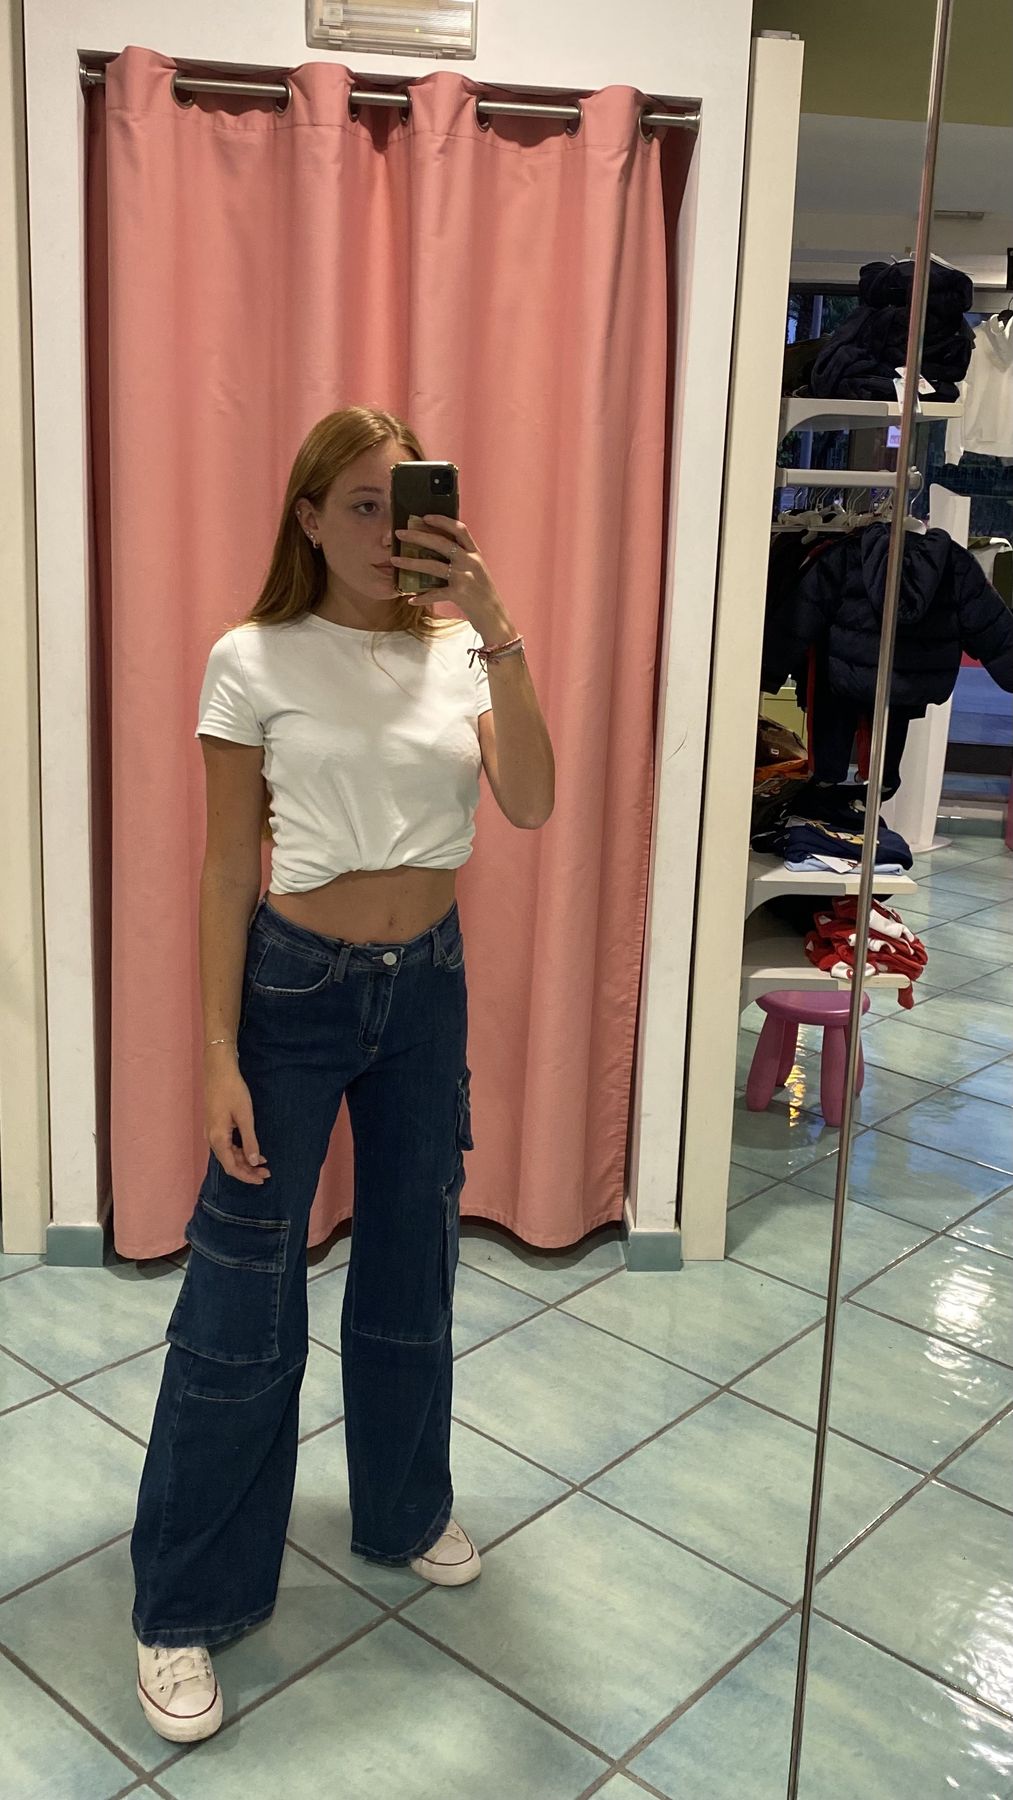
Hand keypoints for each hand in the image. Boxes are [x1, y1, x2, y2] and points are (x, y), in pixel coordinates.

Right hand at [204, 1066, 270, 1184]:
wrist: (218, 1069)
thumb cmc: (232, 1090)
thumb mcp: (245, 1116)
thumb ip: (249, 1141)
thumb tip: (255, 1162)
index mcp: (217, 1139)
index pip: (232, 1167)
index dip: (247, 1176)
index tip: (262, 1179)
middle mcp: (211, 1139)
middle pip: (229, 1163)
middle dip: (248, 1170)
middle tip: (267, 1172)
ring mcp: (211, 1132)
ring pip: (228, 1154)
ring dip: (244, 1160)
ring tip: (263, 1163)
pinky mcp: (214, 1125)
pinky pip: (226, 1145)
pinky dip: (239, 1150)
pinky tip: (251, 1149)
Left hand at [390, 515, 506, 637]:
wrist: (495, 617)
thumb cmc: (483, 594)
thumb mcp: (477, 571)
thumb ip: (462, 559)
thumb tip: (437, 549)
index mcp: (474, 554)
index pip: (460, 529)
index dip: (442, 520)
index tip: (424, 517)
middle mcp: (470, 562)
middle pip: (441, 542)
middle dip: (418, 536)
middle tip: (400, 533)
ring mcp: (465, 577)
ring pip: (433, 565)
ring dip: (411, 562)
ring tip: (395, 560)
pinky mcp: (459, 594)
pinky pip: (435, 593)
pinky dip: (422, 597)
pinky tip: (411, 599)